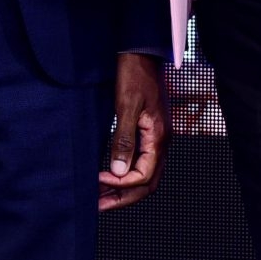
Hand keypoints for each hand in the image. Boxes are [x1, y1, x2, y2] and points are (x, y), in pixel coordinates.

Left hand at [100, 53, 167, 210]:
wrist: (141, 53)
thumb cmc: (135, 75)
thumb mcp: (126, 106)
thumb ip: (124, 140)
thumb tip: (119, 171)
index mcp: (158, 137)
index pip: (143, 176)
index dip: (121, 183)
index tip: (98, 180)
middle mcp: (162, 141)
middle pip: (148, 182)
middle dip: (124, 197)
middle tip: (99, 206)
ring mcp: (157, 138)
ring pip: (146, 174)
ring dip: (125, 189)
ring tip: (102, 197)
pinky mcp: (150, 133)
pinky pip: (143, 162)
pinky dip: (127, 174)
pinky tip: (112, 175)